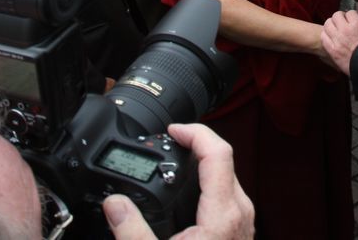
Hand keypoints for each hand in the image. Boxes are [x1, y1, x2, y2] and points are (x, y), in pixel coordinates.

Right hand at [104, 123, 254, 238]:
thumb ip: (130, 231)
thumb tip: (114, 204)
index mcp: (223, 214)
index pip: (218, 153)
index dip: (195, 132)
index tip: (172, 129)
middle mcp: (240, 214)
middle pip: (224, 160)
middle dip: (196, 145)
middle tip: (169, 142)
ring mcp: (242, 224)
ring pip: (226, 178)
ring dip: (202, 166)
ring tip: (175, 162)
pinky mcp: (238, 233)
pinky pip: (226, 196)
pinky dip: (206, 186)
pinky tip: (185, 195)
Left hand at [321, 5, 357, 74]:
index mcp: (357, 24)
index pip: (349, 12)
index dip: (351, 16)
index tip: (353, 21)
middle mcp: (345, 30)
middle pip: (336, 15)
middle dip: (340, 18)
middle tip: (343, 24)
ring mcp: (337, 40)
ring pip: (328, 24)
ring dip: (332, 25)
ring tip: (336, 29)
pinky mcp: (332, 49)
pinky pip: (323, 36)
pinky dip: (326, 35)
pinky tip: (332, 37)